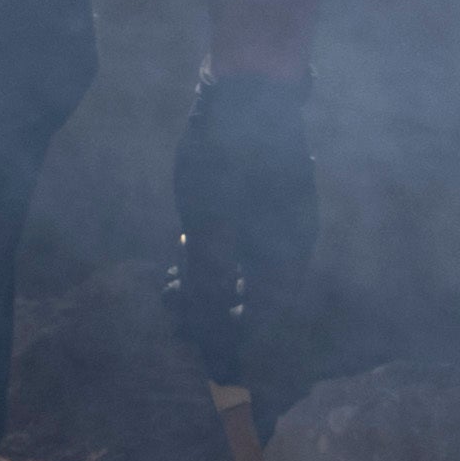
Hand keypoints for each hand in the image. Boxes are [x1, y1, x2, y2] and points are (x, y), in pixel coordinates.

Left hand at [164, 67, 317, 390]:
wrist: (248, 87)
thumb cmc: (229, 153)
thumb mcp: (210, 222)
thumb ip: (210, 278)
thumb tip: (207, 324)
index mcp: (286, 258)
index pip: (266, 324)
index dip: (240, 351)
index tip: (215, 373)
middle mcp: (289, 247)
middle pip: (256, 303)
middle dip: (216, 319)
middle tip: (177, 323)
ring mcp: (278, 226)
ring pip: (245, 276)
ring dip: (209, 290)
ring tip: (170, 290)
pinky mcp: (262, 208)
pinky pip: (241, 251)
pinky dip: (212, 262)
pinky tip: (181, 259)